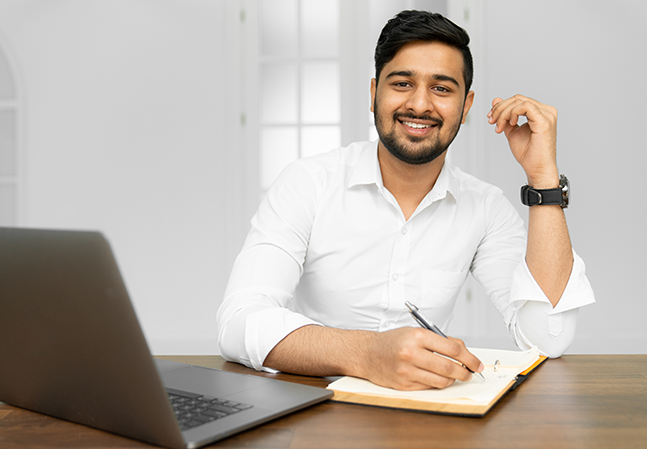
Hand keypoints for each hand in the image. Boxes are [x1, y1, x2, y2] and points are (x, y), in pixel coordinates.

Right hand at [363, 327, 483, 390]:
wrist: (367, 353)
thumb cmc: (393, 341)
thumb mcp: (416, 332)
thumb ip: (440, 340)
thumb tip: (464, 352)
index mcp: (417, 336)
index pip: (453, 348)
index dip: (469, 358)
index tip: (477, 364)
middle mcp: (412, 353)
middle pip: (449, 367)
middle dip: (465, 372)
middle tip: (469, 373)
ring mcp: (407, 370)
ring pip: (442, 380)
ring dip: (452, 379)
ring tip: (452, 375)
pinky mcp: (404, 384)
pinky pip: (429, 387)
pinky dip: (437, 383)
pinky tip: (435, 377)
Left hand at [487, 95, 558, 187]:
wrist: (537, 169)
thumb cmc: (528, 154)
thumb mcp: (511, 131)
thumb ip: (505, 116)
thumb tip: (496, 100)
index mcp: (540, 112)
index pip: (518, 100)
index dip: (501, 106)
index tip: (491, 118)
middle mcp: (546, 111)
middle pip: (517, 98)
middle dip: (500, 109)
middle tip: (492, 121)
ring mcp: (547, 115)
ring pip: (519, 101)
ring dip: (503, 113)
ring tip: (499, 127)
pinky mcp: (544, 121)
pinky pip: (525, 107)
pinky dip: (512, 113)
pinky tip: (510, 124)